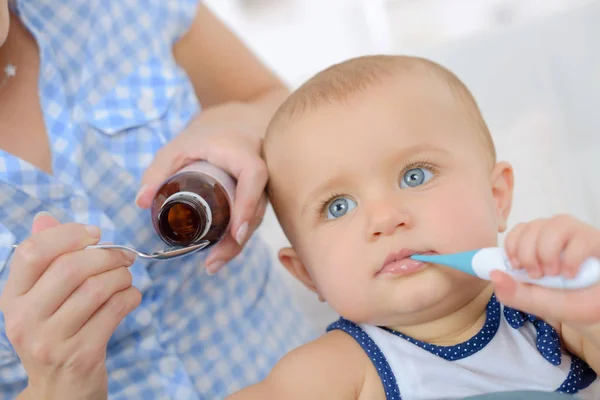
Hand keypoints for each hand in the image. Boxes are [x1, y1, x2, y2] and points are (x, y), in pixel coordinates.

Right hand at [0, 212, 140, 398]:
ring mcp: (51, 340)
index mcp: (11, 299)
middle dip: (106, 255)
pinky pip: (115, 310)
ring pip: (97, 288)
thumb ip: (44, 259)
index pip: (32, 252)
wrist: (59, 392)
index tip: (94, 234)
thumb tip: (45, 218)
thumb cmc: (55, 335)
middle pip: (70, 268)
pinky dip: (131, 296)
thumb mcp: (40, 301)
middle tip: (124, 256)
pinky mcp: (81, 354)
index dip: (68, 235)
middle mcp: (24, 319)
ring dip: (121, 276)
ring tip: (126, 278)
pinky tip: (130, 297)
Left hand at [135, 107, 268, 274]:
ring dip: (237, 243)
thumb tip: (142, 202)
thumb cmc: (203, 137)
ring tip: (213, 264)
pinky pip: (253, 217)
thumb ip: (158, 171)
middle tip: (213, 262)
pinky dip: (238, 236)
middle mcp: (260, 169)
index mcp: (243, 152)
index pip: (254, 177)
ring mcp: (264, 185)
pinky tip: (221, 254)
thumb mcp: (177, 148)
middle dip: (237, 238)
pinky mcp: (260, 196)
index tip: (236, 232)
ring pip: (257, 217)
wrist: (231, 127)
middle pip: (257, 207)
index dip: (248, 204)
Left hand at [492, 215, 599, 325]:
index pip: (516, 231)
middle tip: (537, 276)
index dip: (512, 246)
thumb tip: (493, 275)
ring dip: (547, 253)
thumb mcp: (536, 302)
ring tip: (555, 274)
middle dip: (527, 255)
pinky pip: (579, 239)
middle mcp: (555, 234)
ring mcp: (576, 234)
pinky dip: (571, 260)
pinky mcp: (595, 240)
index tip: (515, 267)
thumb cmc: (569, 301)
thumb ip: (513, 292)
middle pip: (530, 227)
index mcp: (537, 244)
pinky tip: (572, 274)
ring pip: (553, 226)